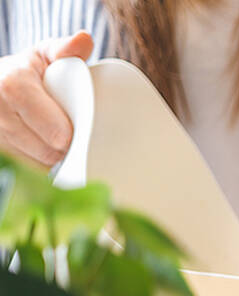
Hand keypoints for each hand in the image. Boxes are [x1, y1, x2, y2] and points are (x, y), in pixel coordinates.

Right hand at [0, 31, 92, 167]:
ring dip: (51, 160)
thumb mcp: (44, 55)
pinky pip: (24, 171)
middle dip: (65, 149)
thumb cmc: (27, 72)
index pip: (53, 131)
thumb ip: (65, 49)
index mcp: (13, 85)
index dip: (67, 136)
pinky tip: (40, 150)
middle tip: (71, 136)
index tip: (74, 132)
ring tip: (53, 140)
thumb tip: (84, 40)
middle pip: (47, 152)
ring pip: (36, 165)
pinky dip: (36, 165)